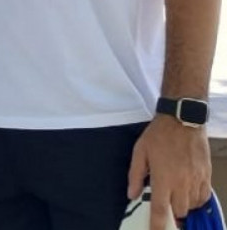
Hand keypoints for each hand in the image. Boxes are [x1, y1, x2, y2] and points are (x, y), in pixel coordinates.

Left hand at [127, 115, 211, 229]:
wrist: (184, 120)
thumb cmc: (159, 135)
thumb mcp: (140, 152)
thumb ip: (135, 175)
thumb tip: (132, 195)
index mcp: (163, 178)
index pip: (162, 210)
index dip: (159, 225)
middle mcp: (182, 183)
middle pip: (179, 211)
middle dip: (172, 212)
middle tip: (165, 203)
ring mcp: (197, 180)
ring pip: (192, 205)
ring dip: (184, 205)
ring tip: (175, 193)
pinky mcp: (206, 175)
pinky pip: (203, 196)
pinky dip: (196, 199)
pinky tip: (188, 191)